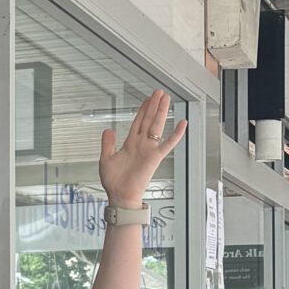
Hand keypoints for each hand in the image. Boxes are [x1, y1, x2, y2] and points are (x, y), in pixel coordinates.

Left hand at [99, 87, 186, 210]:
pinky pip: (168, 144)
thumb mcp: (106, 159)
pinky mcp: (155, 157)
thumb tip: (108, 130)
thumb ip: (107, 143)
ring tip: (165, 99)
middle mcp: (141, 144)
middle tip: (159, 93)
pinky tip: (182, 124)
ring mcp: (149, 149)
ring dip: (161, 112)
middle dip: (154, 105)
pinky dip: (176, 134)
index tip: (147, 99)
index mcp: (129, 144)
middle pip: (149, 120)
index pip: (138, 122)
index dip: (142, 109)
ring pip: (157, 126)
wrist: (120, 195)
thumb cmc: (114, 181)